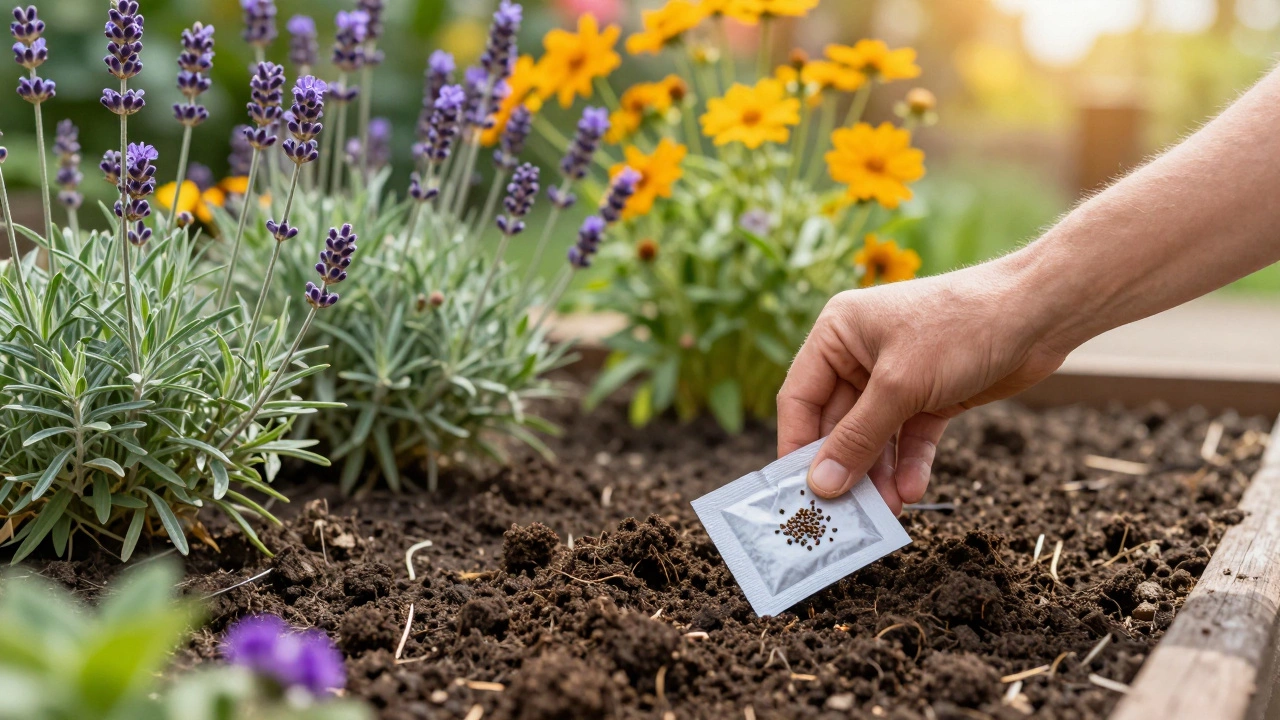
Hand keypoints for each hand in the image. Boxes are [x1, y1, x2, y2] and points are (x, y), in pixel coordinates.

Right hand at [777, 261, 1071, 512]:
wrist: (1038, 313)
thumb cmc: (960, 328)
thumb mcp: (900, 386)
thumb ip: (858, 439)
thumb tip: (821, 485)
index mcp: (837, 334)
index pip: (800, 398)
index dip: (797, 445)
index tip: (799, 492)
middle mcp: (859, 354)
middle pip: (837, 423)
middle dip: (845, 467)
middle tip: (845, 512)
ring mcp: (895, 376)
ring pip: (874, 436)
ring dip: (878, 473)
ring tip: (886, 511)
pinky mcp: (929, 395)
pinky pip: (909, 437)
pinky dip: (909, 463)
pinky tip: (911, 491)